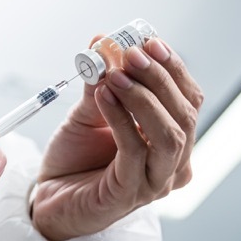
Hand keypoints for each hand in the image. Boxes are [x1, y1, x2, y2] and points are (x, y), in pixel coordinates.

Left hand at [32, 36, 202, 240]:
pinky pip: (135, 151)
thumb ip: (99, 81)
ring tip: (115, 75)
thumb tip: (100, 42)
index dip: (173, 68)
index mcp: (172, 139)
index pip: (189, 99)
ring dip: (144, 98)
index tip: (149, 42)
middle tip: (131, 54)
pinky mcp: (129, 194)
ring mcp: (155, 182)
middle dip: (160, 78)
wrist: (50, 198)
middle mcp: (173, 163)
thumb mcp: (88, 112)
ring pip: (170, 135)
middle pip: (185, 114)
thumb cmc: (76, 158)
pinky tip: (102, 96)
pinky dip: (121, 119)